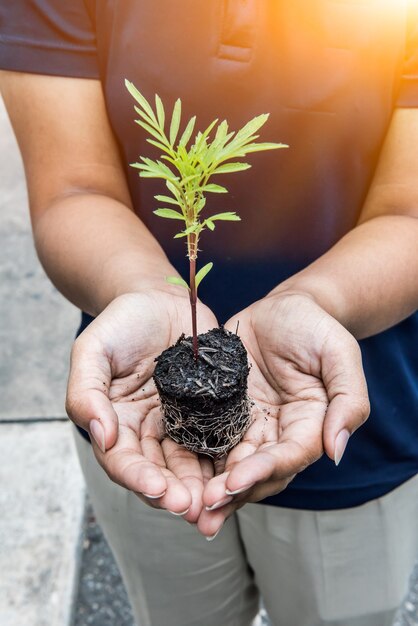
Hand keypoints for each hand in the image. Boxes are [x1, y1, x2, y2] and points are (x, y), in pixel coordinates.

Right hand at [66, 291, 217, 521]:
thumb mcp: (93, 349)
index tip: (158, 489)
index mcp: (115, 421)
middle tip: (191, 507)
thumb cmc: (122, 322)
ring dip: (200, 485)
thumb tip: (101, 435)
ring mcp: (180, 421)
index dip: (138, 477)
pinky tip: (237, 470)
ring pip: (189, 462)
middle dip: (173, 491)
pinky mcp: (209, 410)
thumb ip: (86, 391)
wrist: (159, 299)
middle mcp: (147, 430)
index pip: (122, 460)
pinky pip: (217, 438)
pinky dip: (225, 458)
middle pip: (158, 470)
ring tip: (215, 500)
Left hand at [199, 292, 369, 536]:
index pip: (288, 455)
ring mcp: (247, 424)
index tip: (235, 481)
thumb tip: (335, 451)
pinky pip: (207, 439)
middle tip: (203, 509)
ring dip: (211, 488)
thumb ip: (348, 400)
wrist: (282, 307)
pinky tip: (173, 475)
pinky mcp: (222, 412)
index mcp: (309, 424)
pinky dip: (194, 460)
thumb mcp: (339, 353)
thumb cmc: (313, 326)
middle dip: (232, 491)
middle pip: (257, 470)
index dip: (262, 470)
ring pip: (230, 464)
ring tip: (187, 508)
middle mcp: (277, 432)